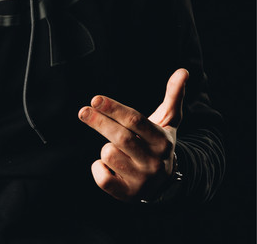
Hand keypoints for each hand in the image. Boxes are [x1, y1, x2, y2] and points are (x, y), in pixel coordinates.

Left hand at [78, 68, 188, 201]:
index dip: (114, 108)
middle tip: (83, 111)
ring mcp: (142, 180)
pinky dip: (98, 169)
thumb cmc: (158, 143)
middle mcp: (154, 161)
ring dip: (105, 148)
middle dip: (99, 122)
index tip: (95, 99)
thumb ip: (173, 95)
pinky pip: (103, 179)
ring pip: (109, 155)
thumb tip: (183, 71)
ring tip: (115, 149)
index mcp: (162, 141)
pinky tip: (106, 165)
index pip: (135, 121)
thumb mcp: (168, 121)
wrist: (164, 183)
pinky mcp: (128, 194)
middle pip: (120, 137)